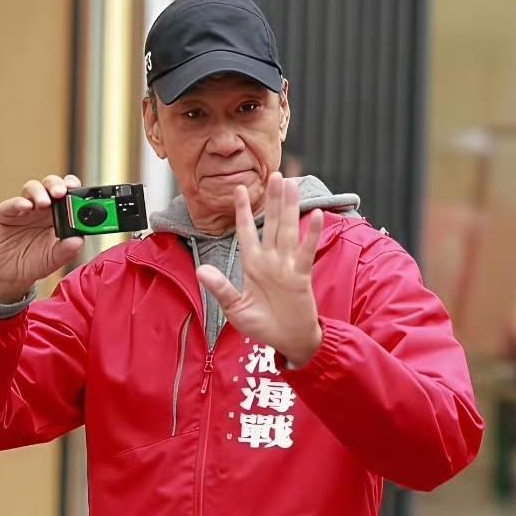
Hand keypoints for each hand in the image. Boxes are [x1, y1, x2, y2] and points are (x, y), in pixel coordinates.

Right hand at [0, 174, 84, 302]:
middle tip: (61, 192)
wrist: (12, 275)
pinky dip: (18, 203)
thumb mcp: (55, 259)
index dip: (73, 188)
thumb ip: (68, 249)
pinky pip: (11, 204)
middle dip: (57, 184)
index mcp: (59, 216)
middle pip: (50, 186)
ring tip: (44, 202)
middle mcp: (43, 208)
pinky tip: (25, 207)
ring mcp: (24, 209)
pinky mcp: (5, 214)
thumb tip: (79, 239)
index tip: (78, 190)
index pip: (69, 194)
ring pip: (32, 189)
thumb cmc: (36, 263)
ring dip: (39, 192)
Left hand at [195, 172, 323, 366]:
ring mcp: (287, 266)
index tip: (239, 188)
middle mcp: (271, 261)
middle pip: (272, 223)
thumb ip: (221, 288)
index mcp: (253, 265)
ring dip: (290, 208)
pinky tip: (315, 215)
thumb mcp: (236, 308)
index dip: (243, 211)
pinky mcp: (301, 276)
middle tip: (276, 174)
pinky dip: (310, 235)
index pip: (247, 232)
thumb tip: (200, 270)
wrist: (287, 342)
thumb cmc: (263, 326)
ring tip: (291, 184)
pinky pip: (305, 252)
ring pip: (287, 231)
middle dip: (273, 199)